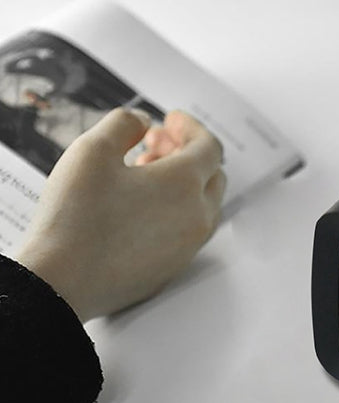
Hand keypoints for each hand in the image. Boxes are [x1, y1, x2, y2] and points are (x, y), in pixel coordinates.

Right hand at [15, 108, 226, 321]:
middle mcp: (197, 216)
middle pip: (212, 175)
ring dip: (185, 183)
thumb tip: (143, 121)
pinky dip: (177, 211)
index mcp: (185, 183)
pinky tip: (142, 208)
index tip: (172, 120)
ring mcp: (189, 246)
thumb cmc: (75, 216)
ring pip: (204, 205)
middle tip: (154, 143)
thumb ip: (124, 124)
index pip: (208, 147)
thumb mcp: (92, 150)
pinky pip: (189, 231)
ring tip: (144, 174)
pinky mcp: (174, 268)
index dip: (191, 128)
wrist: (62, 283)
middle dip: (187, 153)